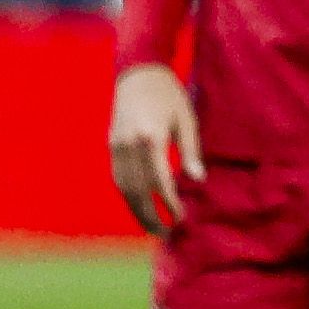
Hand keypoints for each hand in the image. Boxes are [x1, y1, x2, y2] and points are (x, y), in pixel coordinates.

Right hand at [107, 62, 204, 236]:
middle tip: (166, 234)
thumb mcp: (187, 120)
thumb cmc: (169, 96)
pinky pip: (117, 177)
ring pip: (123, 188)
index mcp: (151, 138)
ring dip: (136, 211)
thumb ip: (190, 151)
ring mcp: (116, 146)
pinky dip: (128, 196)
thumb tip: (197, 180)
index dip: (169, 204)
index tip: (181, 219)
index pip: (159, 181)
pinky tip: (140, 207)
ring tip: (153, 227)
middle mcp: (129, 145)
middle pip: (137, 191)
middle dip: (150, 216)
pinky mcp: (111, 145)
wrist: (138, 74)